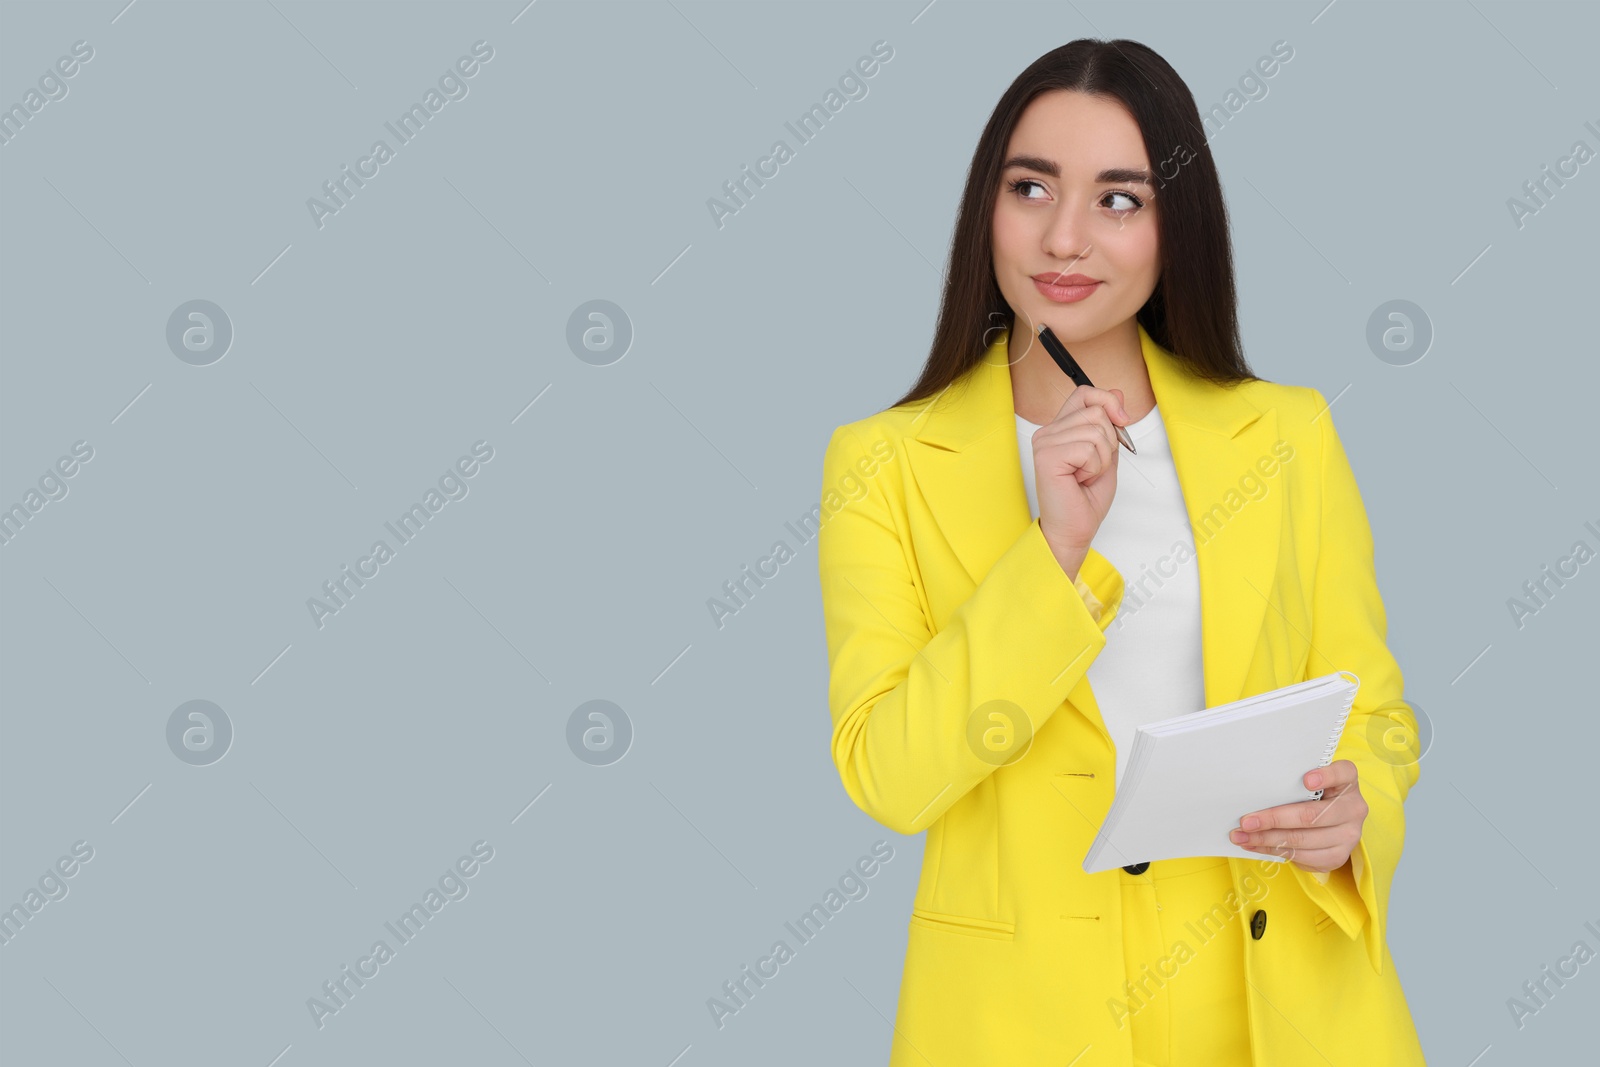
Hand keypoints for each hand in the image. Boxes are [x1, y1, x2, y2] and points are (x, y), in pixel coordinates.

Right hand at [1035, 385, 1129, 576]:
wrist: (1074, 529)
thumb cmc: (1086, 499)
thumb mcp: (1107, 454)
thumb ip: (1110, 425)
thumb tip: (1116, 393)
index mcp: (1060, 429)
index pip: (1085, 394)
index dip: (1108, 401)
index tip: (1122, 421)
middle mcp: (1048, 432)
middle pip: (1096, 411)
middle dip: (1109, 442)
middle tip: (1093, 467)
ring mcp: (1045, 442)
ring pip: (1095, 430)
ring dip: (1102, 458)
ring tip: (1086, 475)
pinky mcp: (1047, 456)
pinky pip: (1088, 448)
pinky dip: (1094, 467)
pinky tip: (1079, 480)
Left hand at [1229, 759, 1366, 874]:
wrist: (1332, 824)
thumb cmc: (1312, 796)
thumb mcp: (1307, 784)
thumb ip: (1292, 781)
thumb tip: (1254, 790)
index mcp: (1347, 782)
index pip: (1343, 773)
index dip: (1326, 776)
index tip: (1306, 780)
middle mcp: (1353, 808)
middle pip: (1310, 815)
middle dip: (1273, 819)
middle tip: (1246, 821)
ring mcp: (1349, 835)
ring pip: (1302, 839)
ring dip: (1266, 839)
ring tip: (1242, 836)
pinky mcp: (1338, 856)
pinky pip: (1302, 856)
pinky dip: (1273, 850)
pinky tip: (1255, 845)